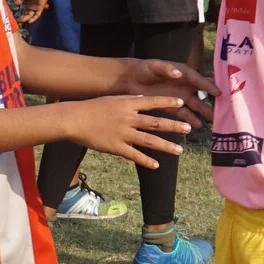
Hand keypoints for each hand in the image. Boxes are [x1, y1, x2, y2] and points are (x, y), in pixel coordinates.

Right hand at [17, 0, 49, 22]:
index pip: (23, 12)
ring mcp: (36, 8)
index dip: (20, 15)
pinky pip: (37, 15)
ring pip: (31, 15)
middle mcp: (32, 8)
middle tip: (17, 20)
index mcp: (28, 5)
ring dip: (27, 18)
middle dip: (22, 18)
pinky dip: (34, 18)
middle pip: (27, 15)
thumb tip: (14, 4)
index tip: (15, 18)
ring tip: (22, 21)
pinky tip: (30, 21)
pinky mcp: (40, 8)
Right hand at [58, 95, 193, 168]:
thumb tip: (144, 99)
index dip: (167, 103)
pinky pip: (134, 155)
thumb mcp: (112, 99)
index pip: (152, 102)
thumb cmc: (92, 108)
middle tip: (189, 128)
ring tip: (180, 150)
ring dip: (166, 146)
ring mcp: (123, 133)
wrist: (74, 119)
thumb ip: (129, 100)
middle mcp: (128, 118)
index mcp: (127, 104)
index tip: (182, 104)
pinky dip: (146, 160)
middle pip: (156, 122)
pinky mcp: (116, 147)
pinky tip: (156, 165)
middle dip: (174, 126)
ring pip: (149, 140)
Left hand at [113, 59, 216, 124]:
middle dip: (214, 101)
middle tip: (226, 108)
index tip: (219, 93)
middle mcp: (185, 85)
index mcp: (183, 73)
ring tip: (215, 121)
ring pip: (196, 105)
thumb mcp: (154, 66)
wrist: (131, 80)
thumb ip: (167, 69)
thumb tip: (178, 73)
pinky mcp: (172, 107)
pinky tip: (198, 126)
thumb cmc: (144, 69)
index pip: (199, 80)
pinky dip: (191, 120)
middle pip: (203, 93)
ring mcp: (180, 97)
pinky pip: (184, 114)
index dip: (209, 86)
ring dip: (205, 112)